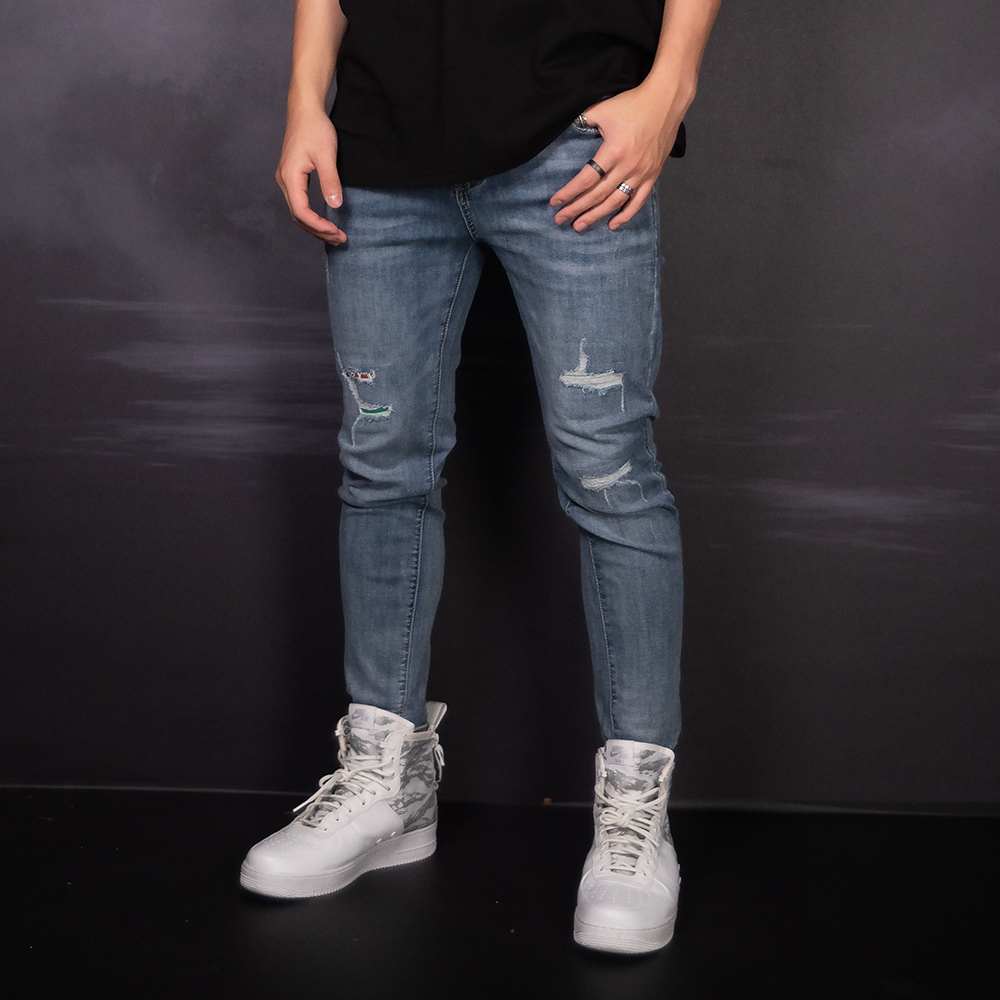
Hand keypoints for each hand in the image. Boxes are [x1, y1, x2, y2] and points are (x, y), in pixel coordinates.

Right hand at [275, 110, 345, 244]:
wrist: (305, 110)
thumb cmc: (315, 128)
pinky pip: (300, 204)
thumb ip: (330, 180)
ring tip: (335, 235)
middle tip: (340, 239)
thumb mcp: (326, 154)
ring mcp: (287, 180)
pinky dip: (312, 217)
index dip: (319, 226)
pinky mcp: (292, 178)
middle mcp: (284, 181)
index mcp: (290, 177)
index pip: (301, 211)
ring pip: (298, 213)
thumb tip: (335, 204)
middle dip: (319, 231)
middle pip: (298, 217)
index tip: (337, 232)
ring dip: (315, 227)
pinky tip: (325, 222)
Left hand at [550, 84, 685, 231]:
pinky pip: (638, 201)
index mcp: (613, 151)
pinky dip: (626, 215)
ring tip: (579, 226)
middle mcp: (627, 166)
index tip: (555, 202)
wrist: (666, 101)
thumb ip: (584, 121)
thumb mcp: (603, 109)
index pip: (586, 179)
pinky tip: (613, 225)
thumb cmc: (634, 103)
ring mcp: (641, 173)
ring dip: (596, 216)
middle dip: (576, 209)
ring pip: (615, 202)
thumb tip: (570, 128)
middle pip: (597, 195)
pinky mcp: (652, 175)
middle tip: (560, 219)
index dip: (569, 193)